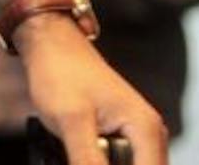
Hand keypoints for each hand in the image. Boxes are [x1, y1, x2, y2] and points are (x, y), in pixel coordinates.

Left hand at [14, 13, 168, 164]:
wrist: (50, 44)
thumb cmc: (61, 71)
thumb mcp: (71, 121)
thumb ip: (87, 160)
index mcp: (146, 130)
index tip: (89, 162)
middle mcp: (148, 134)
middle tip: (80, 152)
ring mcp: (136, 135)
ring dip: (101, 163)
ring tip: (77, 150)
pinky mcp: (120, 136)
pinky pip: (118, 162)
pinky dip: (98, 162)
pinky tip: (77, 155)